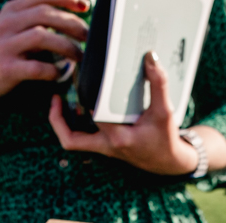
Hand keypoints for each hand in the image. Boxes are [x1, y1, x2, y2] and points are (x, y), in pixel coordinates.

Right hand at [0, 0, 88, 102]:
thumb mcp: (11, 23)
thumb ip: (34, 16)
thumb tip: (71, 14)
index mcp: (12, 9)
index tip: (85, 5)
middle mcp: (7, 23)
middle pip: (46, 15)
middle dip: (71, 24)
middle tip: (87, 36)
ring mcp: (5, 45)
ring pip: (42, 37)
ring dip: (66, 46)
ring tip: (79, 56)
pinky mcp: (6, 68)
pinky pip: (36, 67)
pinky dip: (53, 70)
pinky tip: (60, 73)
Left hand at [49, 52, 199, 174]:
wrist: (168, 162)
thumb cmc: (165, 138)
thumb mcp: (165, 111)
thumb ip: (158, 84)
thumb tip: (151, 58)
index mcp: (119, 136)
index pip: (93, 116)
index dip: (82, 96)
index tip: (79, 75)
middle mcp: (107, 144)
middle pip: (72, 136)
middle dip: (59, 115)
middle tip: (58, 92)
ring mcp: (103, 148)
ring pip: (71, 141)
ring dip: (60, 122)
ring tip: (57, 98)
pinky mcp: (103, 147)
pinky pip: (78, 140)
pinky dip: (71, 125)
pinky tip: (73, 106)